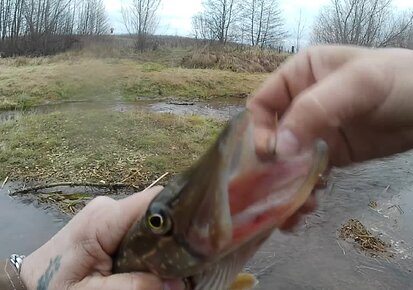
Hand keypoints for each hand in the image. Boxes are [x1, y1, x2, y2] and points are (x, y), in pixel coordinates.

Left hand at [19, 186, 183, 289]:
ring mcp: (107, 211)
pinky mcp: (107, 219)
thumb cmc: (55, 286)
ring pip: (147, 219)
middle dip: (170, 235)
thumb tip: (176, 284)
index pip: (152, 200)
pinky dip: (146, 242)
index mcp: (103, 218)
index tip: (198, 234)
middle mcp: (107, 206)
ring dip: (158, 241)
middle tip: (184, 261)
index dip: (179, 212)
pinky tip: (148, 260)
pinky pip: (137, 225)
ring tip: (166, 264)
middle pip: (154, 211)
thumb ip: (132, 286)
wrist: (29, 282)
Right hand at [246, 45, 412, 229]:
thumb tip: (278, 150)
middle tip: (276, 194)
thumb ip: (315, 111)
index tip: (269, 157)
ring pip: (288, 161)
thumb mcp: (357, 85)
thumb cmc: (397, 81)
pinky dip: (304, 192)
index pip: (262, 105)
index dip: (258, 131)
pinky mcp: (332, 155)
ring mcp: (317, 132)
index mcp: (299, 76)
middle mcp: (301, 104)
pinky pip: (309, 174)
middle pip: (272, 138)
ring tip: (298, 207)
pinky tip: (308, 208)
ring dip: (287, 185)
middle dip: (272, 167)